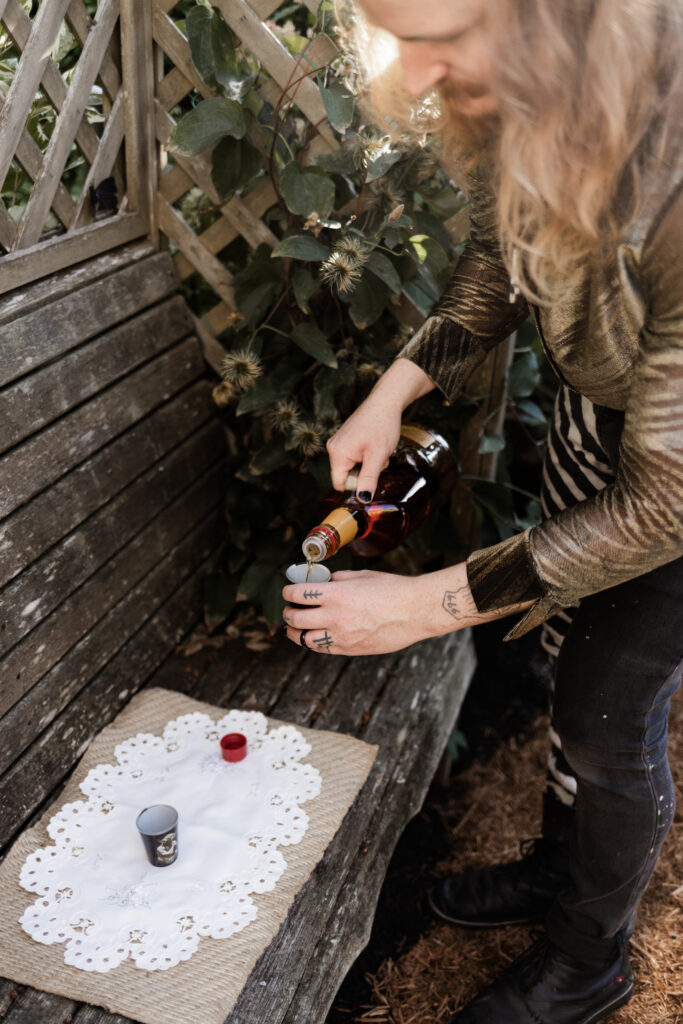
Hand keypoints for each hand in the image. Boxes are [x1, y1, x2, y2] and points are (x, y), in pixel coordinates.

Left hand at [281, 567, 468, 656]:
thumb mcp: (362, 575)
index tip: (288, 592)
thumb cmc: (393, 589)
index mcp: (336, 595)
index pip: (297, 594)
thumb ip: (338, 580)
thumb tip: (323, 582)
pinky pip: (322, 649)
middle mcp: (335, 617)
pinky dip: (313, 642)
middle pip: (294, 618)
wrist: (416, 611)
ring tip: (295, 626)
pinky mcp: (350, 650)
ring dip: (294, 632)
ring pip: (304, 639)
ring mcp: (342, 636)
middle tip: (289, 609)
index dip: (288, 592)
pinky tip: (313, 635)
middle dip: (288, 612)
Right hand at [326, 358, 433, 500]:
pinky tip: (374, 446)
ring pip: (352, 466)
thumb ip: (368, 479)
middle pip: (346, 476)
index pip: (340, 484)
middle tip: (379, 460)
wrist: (386, 401)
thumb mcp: (378, 456)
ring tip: (378, 450)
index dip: (356, 487)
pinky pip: (353, 457)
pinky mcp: (345, 439)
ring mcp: (338, 442)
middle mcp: (333, 448)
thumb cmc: (382, 425)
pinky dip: (366, 456)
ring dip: (367, 464)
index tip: (372, 480)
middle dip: (364, 473)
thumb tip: (363, 499)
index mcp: (337, 453)